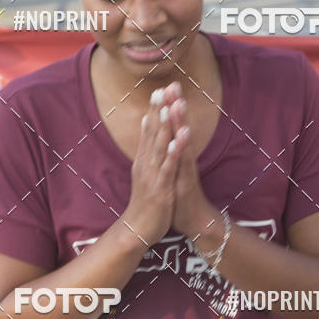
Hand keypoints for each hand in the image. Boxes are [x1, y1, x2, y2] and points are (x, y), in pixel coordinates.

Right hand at [121, 88, 182, 246]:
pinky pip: (168, 167)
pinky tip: (180, 139)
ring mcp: (152, 175)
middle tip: (162, 89)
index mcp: (143, 160)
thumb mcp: (144, 172)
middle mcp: (146, 164)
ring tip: (169, 106)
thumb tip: (143, 125)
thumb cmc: (144, 201)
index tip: (159, 89)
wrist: (137, 230)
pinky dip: (174, 152)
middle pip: (153, 133)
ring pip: (159, 147)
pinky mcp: (160, 188)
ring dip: (165, 126)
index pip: (148, 130)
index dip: (154, 110)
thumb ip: (145, 149)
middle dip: (158, 111)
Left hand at [162, 87, 216, 238]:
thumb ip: (169, 154)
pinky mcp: (187, 181)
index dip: (168, 107)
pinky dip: (182, 149)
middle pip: (179, 127)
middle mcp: (182, 158)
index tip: (163, 86)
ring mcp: (186, 168)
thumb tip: (163, 140)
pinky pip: (184, 162)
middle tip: (174, 84)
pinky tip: (182, 135)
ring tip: (178, 102)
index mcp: (176, 155)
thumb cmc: (180, 197)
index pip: (171, 127)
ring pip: (183, 141)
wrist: (194, 221)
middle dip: (175, 106)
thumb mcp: (171, 172)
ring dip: (181, 122)